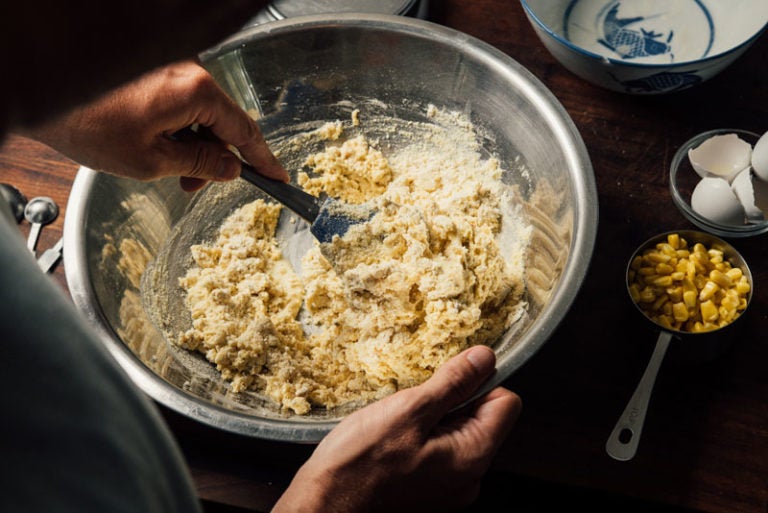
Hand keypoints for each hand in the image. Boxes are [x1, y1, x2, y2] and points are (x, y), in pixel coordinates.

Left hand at [24, 60, 286, 191]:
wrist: (42, 91)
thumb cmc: (88, 124)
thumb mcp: (152, 160)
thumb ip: (200, 165)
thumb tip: (230, 168)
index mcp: (196, 91)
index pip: (244, 130)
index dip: (263, 158)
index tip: (277, 177)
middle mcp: (189, 72)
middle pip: (222, 122)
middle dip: (214, 158)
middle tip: (194, 187)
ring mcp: (172, 67)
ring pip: (201, 114)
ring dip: (192, 145)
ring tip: (167, 170)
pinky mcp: (156, 70)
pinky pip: (183, 102)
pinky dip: (178, 127)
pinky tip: (157, 145)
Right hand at [272, 345, 521, 512]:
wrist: (325, 505)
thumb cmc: (361, 462)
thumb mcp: (409, 410)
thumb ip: (453, 383)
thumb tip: (485, 357)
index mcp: (473, 457)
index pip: (506, 403)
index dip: (481, 381)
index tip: (447, 377)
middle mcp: (470, 477)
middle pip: (483, 417)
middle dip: (454, 400)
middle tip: (413, 402)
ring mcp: (450, 486)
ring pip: (459, 432)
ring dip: (434, 417)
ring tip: (398, 421)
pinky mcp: (430, 488)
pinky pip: (441, 449)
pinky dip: (423, 435)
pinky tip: (394, 437)